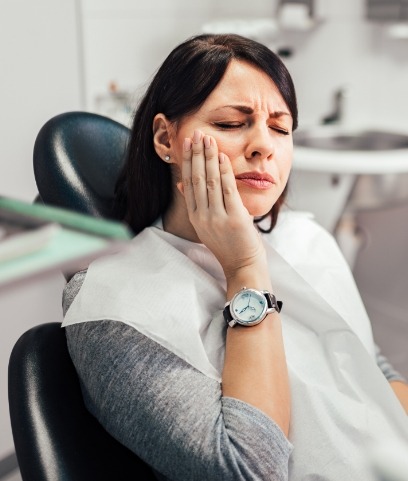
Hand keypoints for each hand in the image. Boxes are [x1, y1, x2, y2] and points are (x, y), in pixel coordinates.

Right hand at [180, 129, 266, 279]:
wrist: (242, 264)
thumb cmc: (228, 244)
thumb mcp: (206, 224)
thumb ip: (195, 203)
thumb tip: (180, 183)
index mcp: (195, 217)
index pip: (188, 183)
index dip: (188, 161)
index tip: (188, 143)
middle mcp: (203, 216)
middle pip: (197, 179)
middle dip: (196, 154)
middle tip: (196, 134)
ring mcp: (217, 218)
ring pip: (210, 182)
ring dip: (209, 158)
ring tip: (208, 140)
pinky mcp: (234, 218)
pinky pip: (227, 190)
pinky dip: (224, 171)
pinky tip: (222, 156)